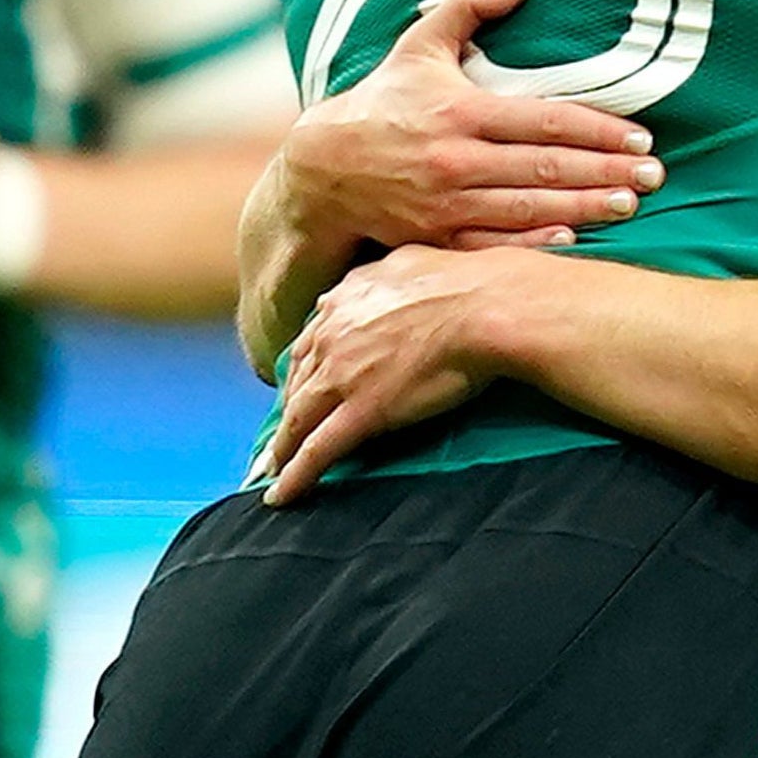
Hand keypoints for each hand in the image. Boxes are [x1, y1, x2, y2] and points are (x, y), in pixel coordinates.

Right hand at [237, 0, 660, 370]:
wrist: (322, 171)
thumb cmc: (382, 102)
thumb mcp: (418, 47)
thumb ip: (466, 7)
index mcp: (460, 110)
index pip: (545, 121)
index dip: (598, 130)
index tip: (640, 137)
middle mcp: (456, 159)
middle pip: (546, 168)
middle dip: (606, 173)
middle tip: (654, 177)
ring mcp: (446, 204)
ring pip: (529, 208)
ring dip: (585, 207)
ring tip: (630, 205)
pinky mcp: (435, 238)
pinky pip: (494, 244)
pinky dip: (534, 243)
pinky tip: (574, 240)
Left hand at [256, 245, 543, 502]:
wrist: (485, 306)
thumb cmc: (466, 281)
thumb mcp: (412, 261)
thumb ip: (387, 274)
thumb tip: (389, 275)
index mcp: (346, 298)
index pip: (313, 339)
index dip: (305, 366)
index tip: (302, 383)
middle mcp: (333, 334)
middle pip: (299, 379)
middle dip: (288, 407)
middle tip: (282, 430)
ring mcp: (342, 376)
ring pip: (298, 418)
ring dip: (281, 447)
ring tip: (271, 469)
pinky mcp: (360, 412)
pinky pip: (317, 450)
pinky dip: (295, 476)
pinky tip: (281, 496)